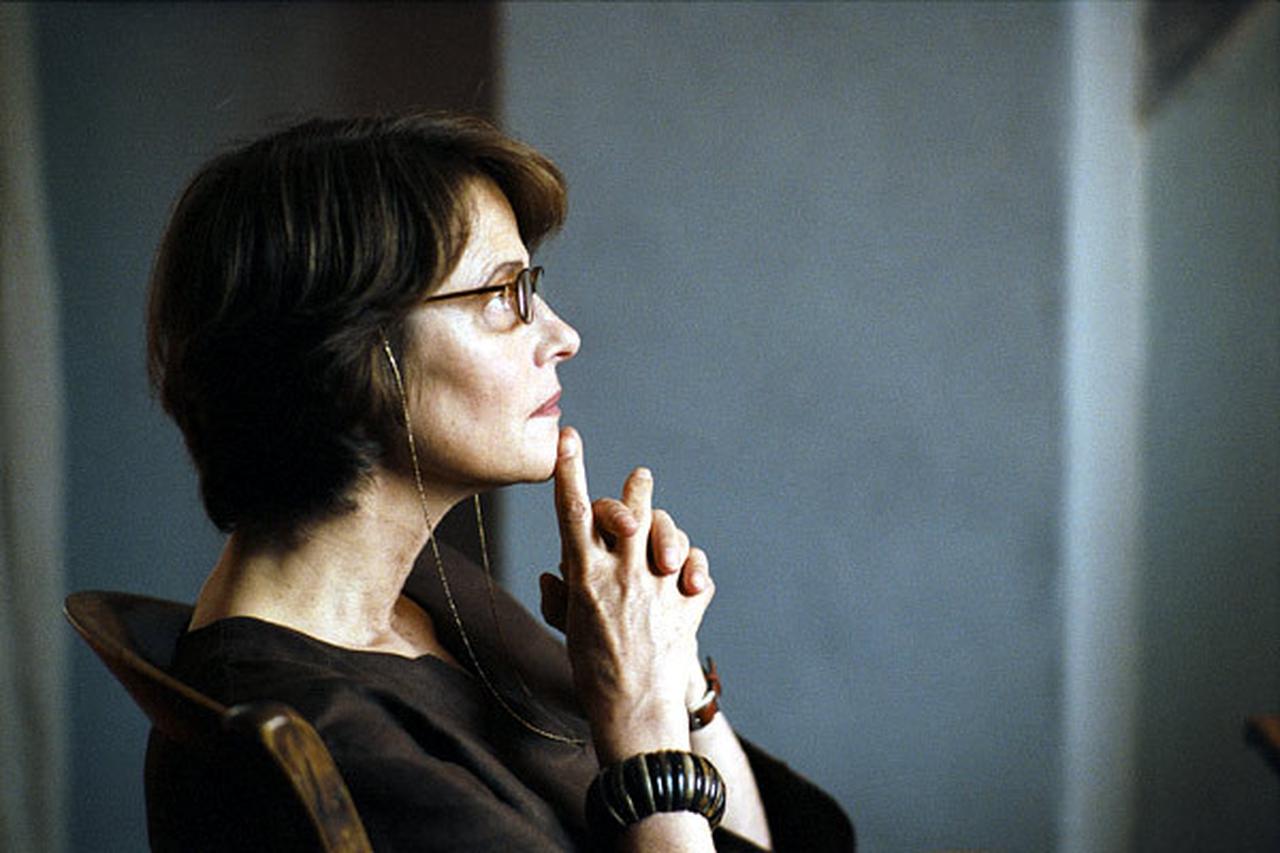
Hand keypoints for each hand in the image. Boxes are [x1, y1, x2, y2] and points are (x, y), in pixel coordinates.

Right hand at [547, 427, 714, 763]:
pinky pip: (698, 571)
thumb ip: (560, 595)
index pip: (574, 511)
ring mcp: (659, 587)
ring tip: (663, 535)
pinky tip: (685, 576)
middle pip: (632, 510)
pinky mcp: (688, 604)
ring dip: (668, 528)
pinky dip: (694, 569)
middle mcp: (623, 574)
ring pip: (669, 533)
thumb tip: (552, 573)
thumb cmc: (593, 671)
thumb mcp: (567, 630)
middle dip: (636, 490)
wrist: (635, 711)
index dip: (570, 470)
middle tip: (641, 478)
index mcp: (585, 577)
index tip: (569, 437)